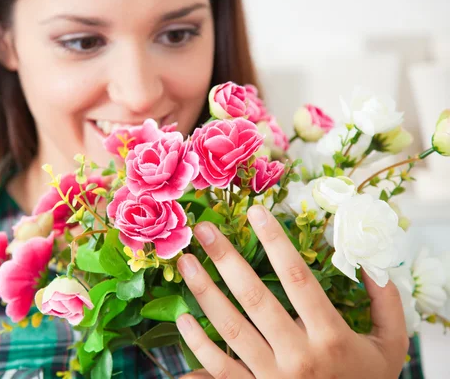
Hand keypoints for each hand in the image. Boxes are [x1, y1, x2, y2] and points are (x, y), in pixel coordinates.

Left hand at [176, 205, 408, 378]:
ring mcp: (272, 378)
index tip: (256, 212)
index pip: (297, 278)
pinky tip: (183, 318)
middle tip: (204, 230)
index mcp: (331, 337)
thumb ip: (386, 303)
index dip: (275, 242)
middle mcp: (298, 356)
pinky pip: (220, 368)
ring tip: (186, 263)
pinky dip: (198, 344)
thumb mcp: (391, 345)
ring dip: (204, 293)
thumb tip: (373, 262)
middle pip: (255, 298)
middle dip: (226, 259)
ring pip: (231, 329)